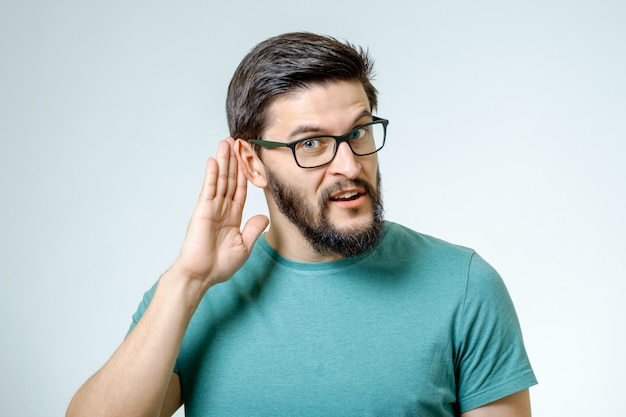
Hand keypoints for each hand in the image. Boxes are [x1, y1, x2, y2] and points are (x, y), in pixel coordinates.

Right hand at [170, 138, 268, 288]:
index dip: (245, 174)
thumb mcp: (244, 247)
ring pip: (220, 180)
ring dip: (224, 161)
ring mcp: (212, 208)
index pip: (241, 190)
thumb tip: (263, 216)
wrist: (202, 275)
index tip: (248, 160)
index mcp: (232, 217)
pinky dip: (212, 174)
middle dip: (234, 161)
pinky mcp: (203, 210)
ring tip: (226, 142)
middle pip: (230, 179)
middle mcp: (222, 209)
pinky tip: (214, 160)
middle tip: (236, 141)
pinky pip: (209, 189)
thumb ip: (253, 230)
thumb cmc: (219, 265)